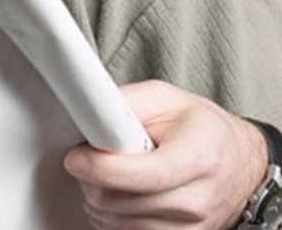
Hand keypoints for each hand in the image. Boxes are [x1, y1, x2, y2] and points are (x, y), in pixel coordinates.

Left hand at [64, 80, 269, 228]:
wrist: (238, 162)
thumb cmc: (199, 127)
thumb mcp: (163, 97)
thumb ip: (125, 105)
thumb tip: (86, 115)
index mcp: (200, 157)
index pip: (146, 174)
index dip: (103, 168)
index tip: (75, 158)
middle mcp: (200, 199)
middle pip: (121, 202)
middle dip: (91, 178)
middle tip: (87, 158)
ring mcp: (192, 227)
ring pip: (116, 222)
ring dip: (98, 198)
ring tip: (106, 173)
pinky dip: (111, 216)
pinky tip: (117, 194)